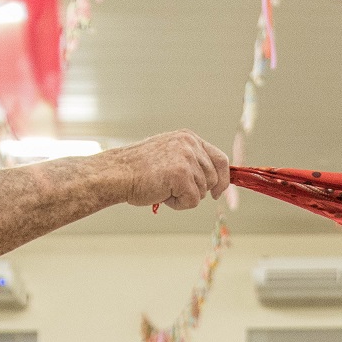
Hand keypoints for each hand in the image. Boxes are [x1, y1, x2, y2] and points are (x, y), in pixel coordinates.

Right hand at [105, 131, 230, 210]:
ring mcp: (187, 158)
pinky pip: (192, 201)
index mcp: (188, 138)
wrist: (118, 173)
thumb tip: (215, 181)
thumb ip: (191, 162)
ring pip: (202, 192)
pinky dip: (177, 204)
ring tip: (163, 187)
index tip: (218, 191)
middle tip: (171, 187)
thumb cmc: (140, 169)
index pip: (220, 159)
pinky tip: (162, 194)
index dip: (223, 178)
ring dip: (183, 197)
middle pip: (213, 179)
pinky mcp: (182, 174)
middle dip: (196, 190)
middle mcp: (190, 144)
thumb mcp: (170, 156)